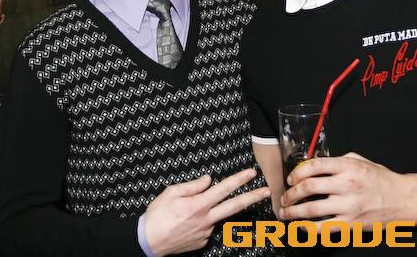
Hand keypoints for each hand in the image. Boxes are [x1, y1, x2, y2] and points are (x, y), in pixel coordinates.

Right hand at [145, 168, 268, 255]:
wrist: (149, 241)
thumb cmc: (157, 215)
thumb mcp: (171, 192)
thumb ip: (193, 185)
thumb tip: (208, 180)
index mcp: (199, 204)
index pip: (224, 188)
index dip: (239, 179)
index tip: (251, 173)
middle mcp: (207, 219)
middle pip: (235, 206)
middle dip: (253, 197)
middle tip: (267, 191)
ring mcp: (206, 232)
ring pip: (215, 216)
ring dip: (209, 211)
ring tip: (184, 213)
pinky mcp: (203, 242)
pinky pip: (206, 227)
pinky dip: (200, 222)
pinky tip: (184, 223)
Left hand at [280, 153, 406, 228]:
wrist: (403, 199)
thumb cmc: (381, 179)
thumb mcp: (360, 161)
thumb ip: (337, 161)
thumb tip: (314, 163)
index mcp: (347, 167)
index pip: (313, 165)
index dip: (296, 172)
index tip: (290, 178)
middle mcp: (346, 185)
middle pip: (308, 187)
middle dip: (290, 193)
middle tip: (284, 196)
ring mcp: (348, 206)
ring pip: (311, 210)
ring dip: (293, 211)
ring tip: (285, 212)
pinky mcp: (351, 225)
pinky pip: (323, 229)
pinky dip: (308, 229)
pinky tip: (301, 226)